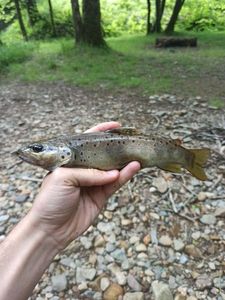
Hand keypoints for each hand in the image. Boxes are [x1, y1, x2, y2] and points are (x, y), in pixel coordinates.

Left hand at [30, 122, 139, 249]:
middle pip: (103, 155)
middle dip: (116, 148)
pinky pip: (115, 184)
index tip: (115, 126)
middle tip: (131, 141)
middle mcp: (83, 170)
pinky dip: (125, 176)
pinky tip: (133, 168)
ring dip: (124, 162)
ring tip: (137, 155)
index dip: (100, 132)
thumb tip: (111, 174)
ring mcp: (93, 183)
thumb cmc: (50, 200)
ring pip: (112, 169)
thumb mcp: (64, 178)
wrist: (50, 229)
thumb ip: (88, 173)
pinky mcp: (101, 196)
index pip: (87, 142)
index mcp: (70, 161)